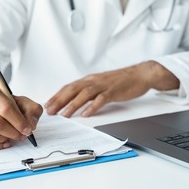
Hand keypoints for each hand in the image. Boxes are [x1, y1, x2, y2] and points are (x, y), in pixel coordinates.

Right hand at [0, 87, 42, 149]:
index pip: (6, 108)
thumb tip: (31, 124)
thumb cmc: (7, 107)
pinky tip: (3, 143)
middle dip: (12, 132)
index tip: (27, 130)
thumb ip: (32, 111)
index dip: (19, 122)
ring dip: (1, 139)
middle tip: (20, 136)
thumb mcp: (24, 104)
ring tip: (10, 139)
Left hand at [45, 61, 178, 117]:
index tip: (47, 104)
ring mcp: (104, 85)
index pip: (69, 87)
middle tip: (50, 110)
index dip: (57, 96)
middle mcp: (94, 81)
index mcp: (89, 80)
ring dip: (73, 104)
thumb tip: (75, 100)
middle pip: (73, 90)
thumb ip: (89, 90)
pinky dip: (92, 106)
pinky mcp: (114, 91)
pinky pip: (101, 99)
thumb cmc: (121, 81)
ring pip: (84, 94)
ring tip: (64, 114)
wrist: (140, 74)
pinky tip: (86, 113)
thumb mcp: (101, 84)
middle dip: (60, 100)